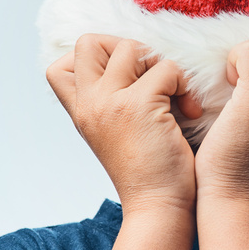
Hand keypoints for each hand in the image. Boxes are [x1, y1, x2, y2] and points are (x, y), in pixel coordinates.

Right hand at [46, 34, 203, 214]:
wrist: (158, 207)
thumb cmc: (148, 171)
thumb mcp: (113, 134)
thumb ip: (108, 103)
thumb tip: (127, 65)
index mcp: (81, 112)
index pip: (61, 65)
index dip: (94, 60)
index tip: (125, 80)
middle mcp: (88, 104)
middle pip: (89, 42)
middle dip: (127, 50)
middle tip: (150, 79)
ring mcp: (109, 102)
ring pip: (131, 48)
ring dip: (161, 66)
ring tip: (174, 98)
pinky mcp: (138, 105)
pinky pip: (165, 68)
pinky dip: (183, 85)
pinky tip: (187, 112)